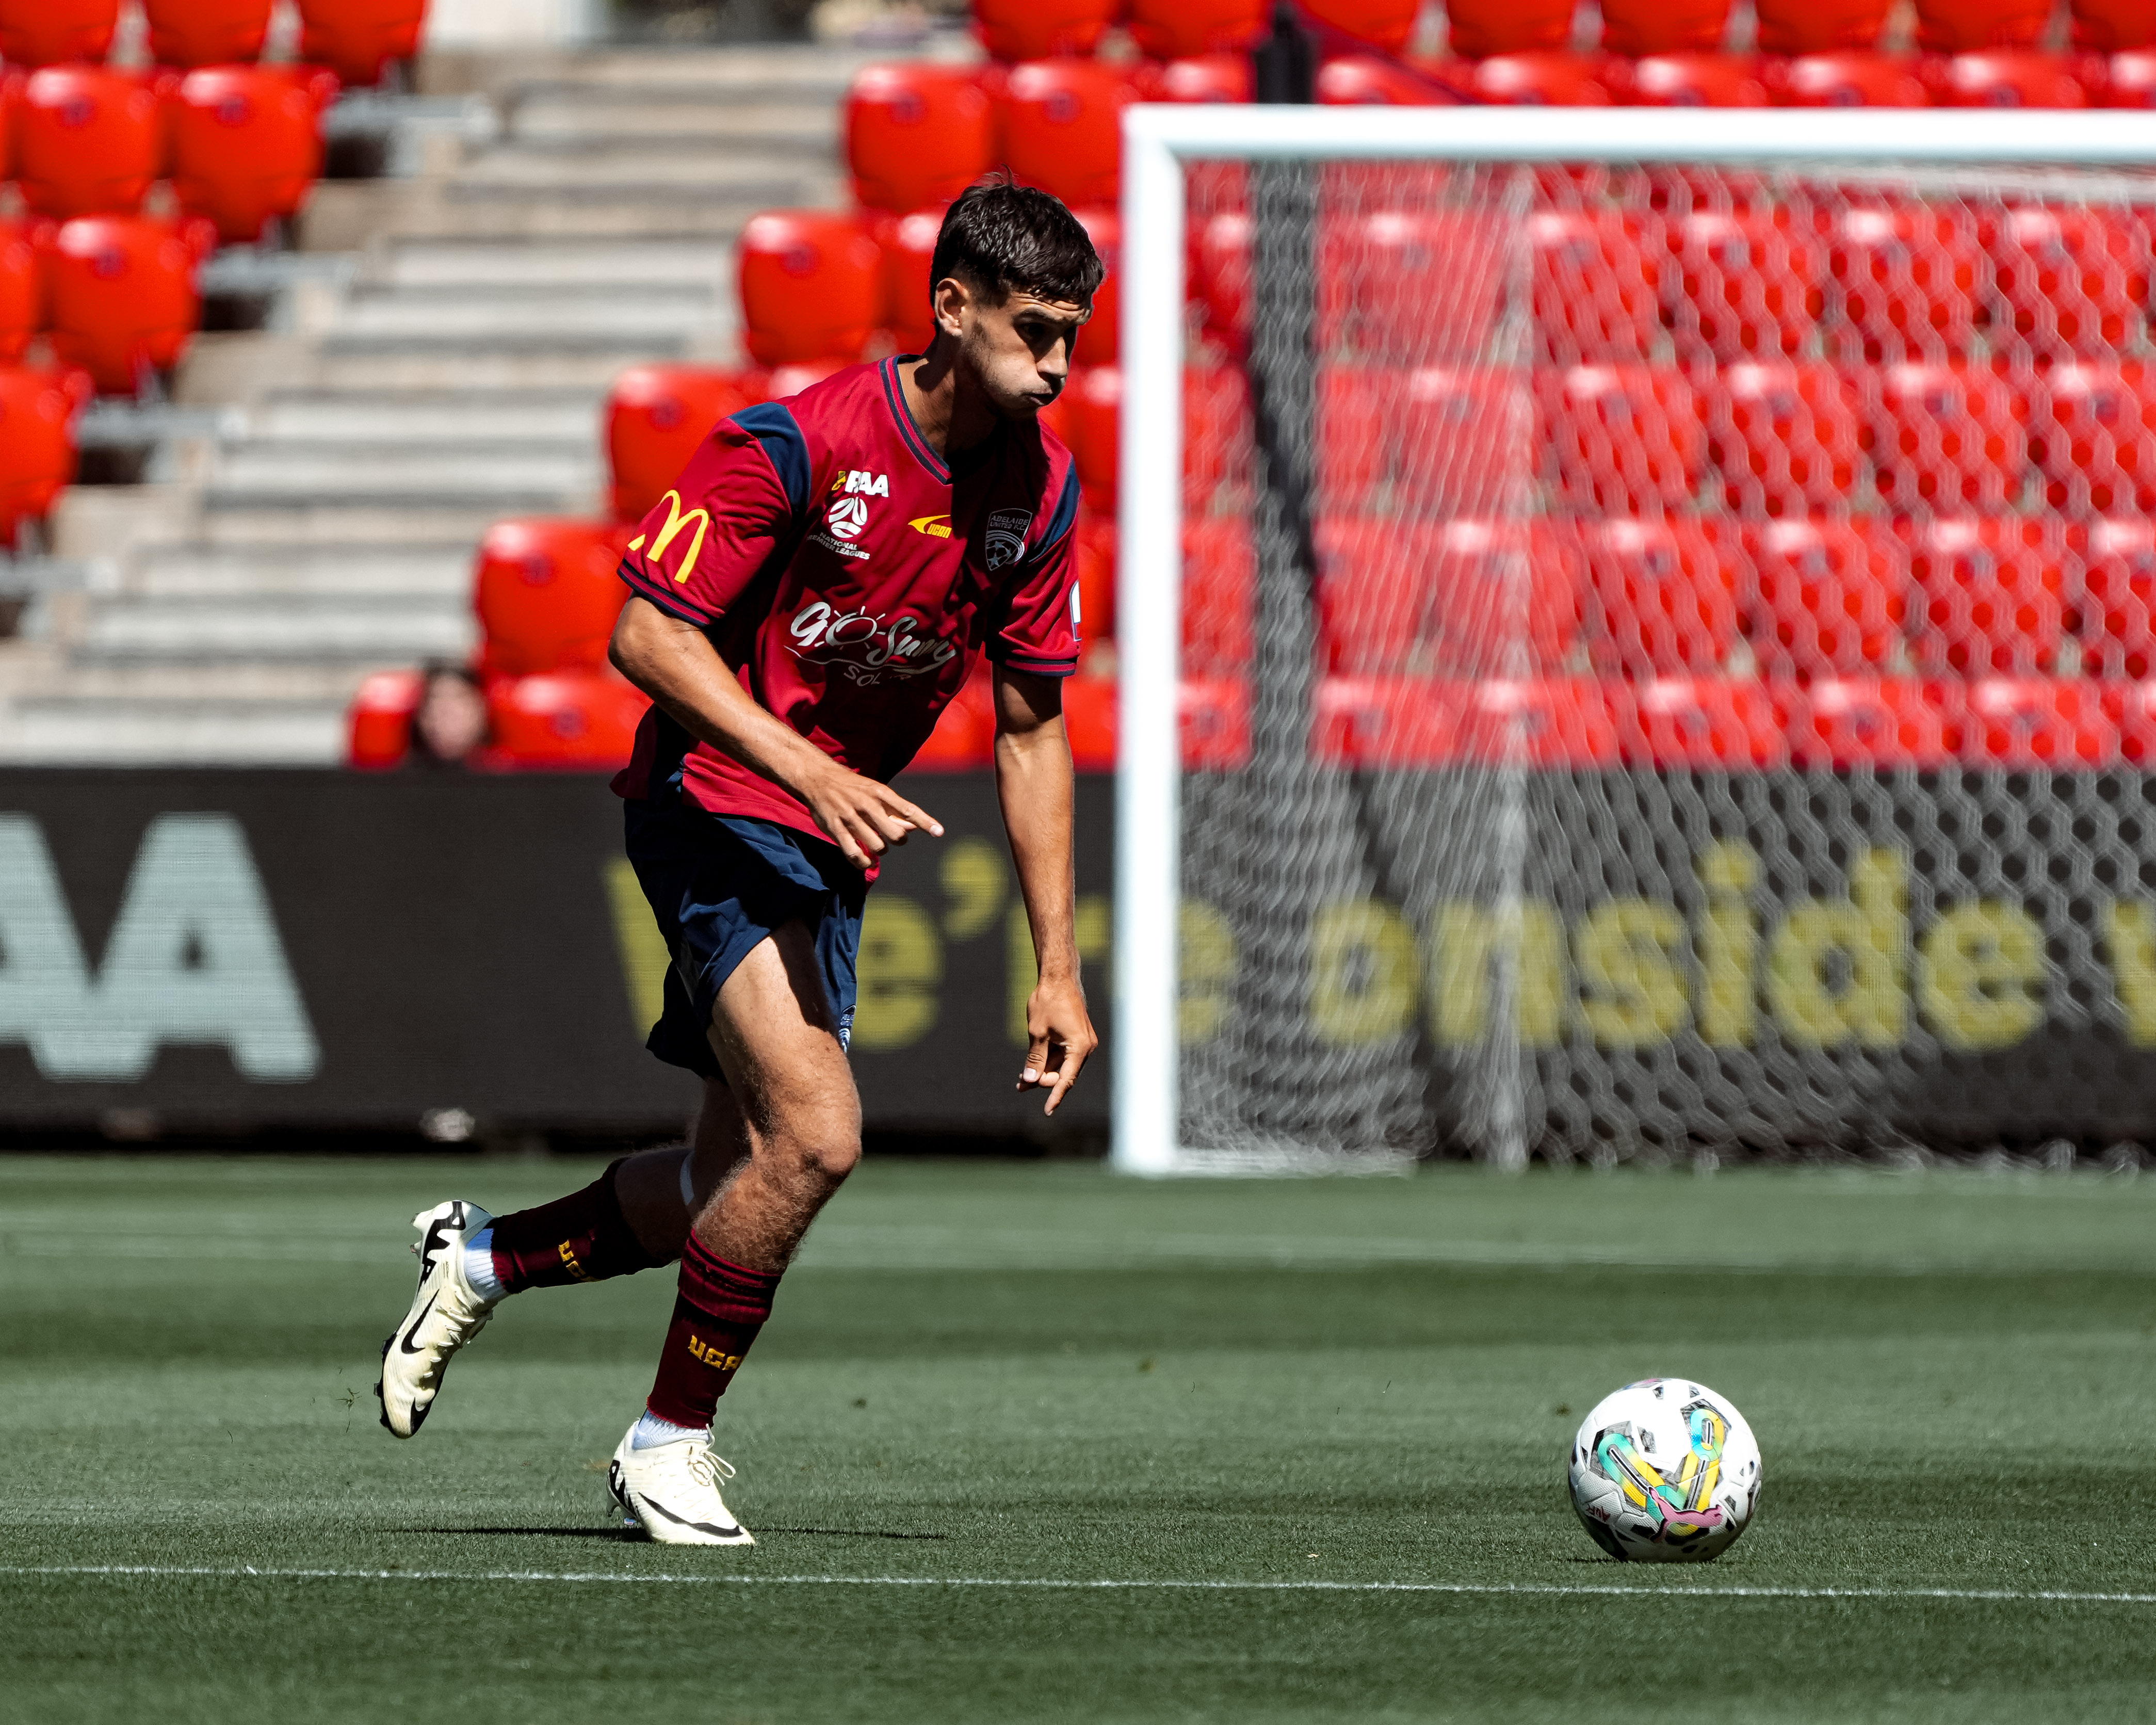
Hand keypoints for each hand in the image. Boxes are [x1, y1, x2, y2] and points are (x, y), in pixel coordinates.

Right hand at [798, 759, 942, 870]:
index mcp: (880, 792)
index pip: (908, 809)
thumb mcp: (875, 792)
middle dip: (897, 841)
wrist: (818, 778)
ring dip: (880, 851)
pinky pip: (854, 854)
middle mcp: (867, 804)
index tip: (939, 832)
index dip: (925, 822)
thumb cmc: (853, 788)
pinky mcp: (835, 828)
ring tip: (875, 845)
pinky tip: (865, 862)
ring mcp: (850, 817)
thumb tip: (914, 826)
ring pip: (877, 847)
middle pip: (895, 835)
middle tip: (890, 838)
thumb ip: (894, 810)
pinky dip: (863, 863)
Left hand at [1018, 973, 1096, 1116]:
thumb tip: (1030, 1080)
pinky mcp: (1077, 1037)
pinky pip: (1063, 1055)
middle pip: (1063, 1074)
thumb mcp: (1037, 1032)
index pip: (1066, 1080)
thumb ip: (1035, 1059)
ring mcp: (1083, 1042)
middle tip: (1020, 1084)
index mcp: (1079, 1047)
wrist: (1059, 977)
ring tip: (1021, 1079)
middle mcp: (1086, 1047)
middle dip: (1042, 1080)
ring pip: (1062, 1066)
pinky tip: (1031, 1066)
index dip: (1055, 1096)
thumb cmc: (1048, 1001)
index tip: (1047, 1111)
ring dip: (1043, 1071)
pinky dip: (1048, 1060)